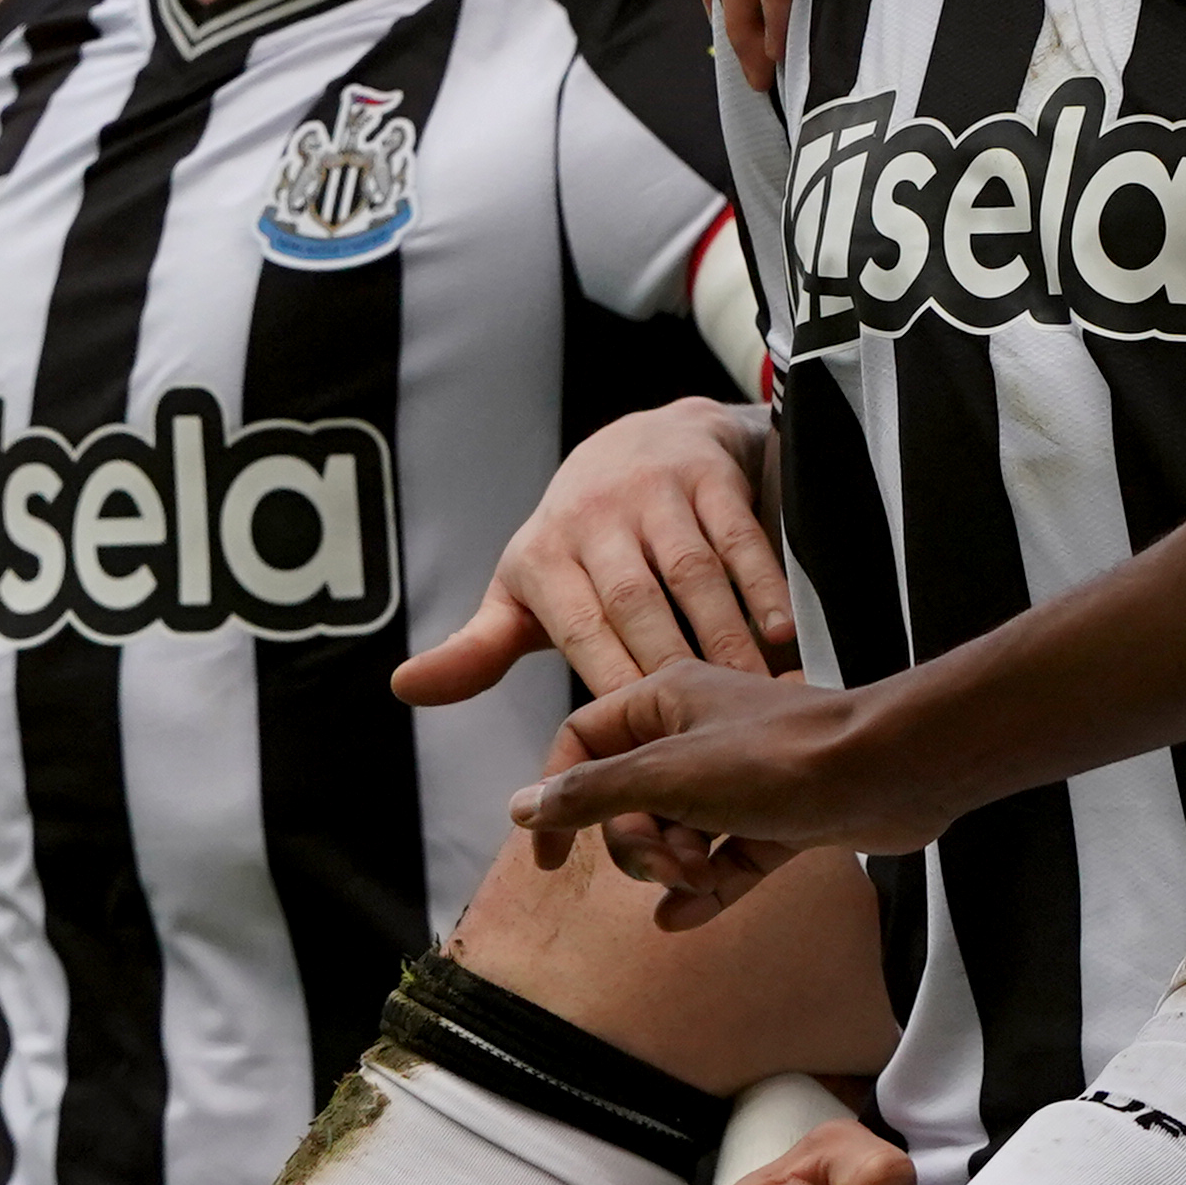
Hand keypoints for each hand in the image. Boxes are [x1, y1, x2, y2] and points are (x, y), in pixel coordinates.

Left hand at [399, 401, 792, 706]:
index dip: (607, 685)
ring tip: (755, 698)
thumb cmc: (579, 543)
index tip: (639, 748)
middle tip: (708, 739)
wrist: (642, 436)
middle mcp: (593, 515)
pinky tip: (782, 633)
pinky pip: (738, 533)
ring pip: (691, 572)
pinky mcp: (707, 470)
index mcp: (542, 554)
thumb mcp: (522, 589)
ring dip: (724, 637)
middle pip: (636, 604)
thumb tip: (403, 690)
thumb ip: (477, 649)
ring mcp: (653, 488)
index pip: (576, 630)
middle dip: (671, 670)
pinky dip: (760, 582)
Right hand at [512, 663, 938, 919]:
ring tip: (702, 881)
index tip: (550, 861)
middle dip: (638, 846)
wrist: (891, 770)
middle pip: (629, 800)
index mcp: (664, 700)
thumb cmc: (781, 758)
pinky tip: (685, 919)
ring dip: (677, 869)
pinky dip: (708, 888)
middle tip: (672, 864)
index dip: (559, 800)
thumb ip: (592, 793)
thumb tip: (522, 805)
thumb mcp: (667, 775)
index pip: (582, 745)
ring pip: (679, 833)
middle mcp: (698, 732)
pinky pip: (728, 859)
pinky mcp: (782, 817)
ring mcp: (742, 778)